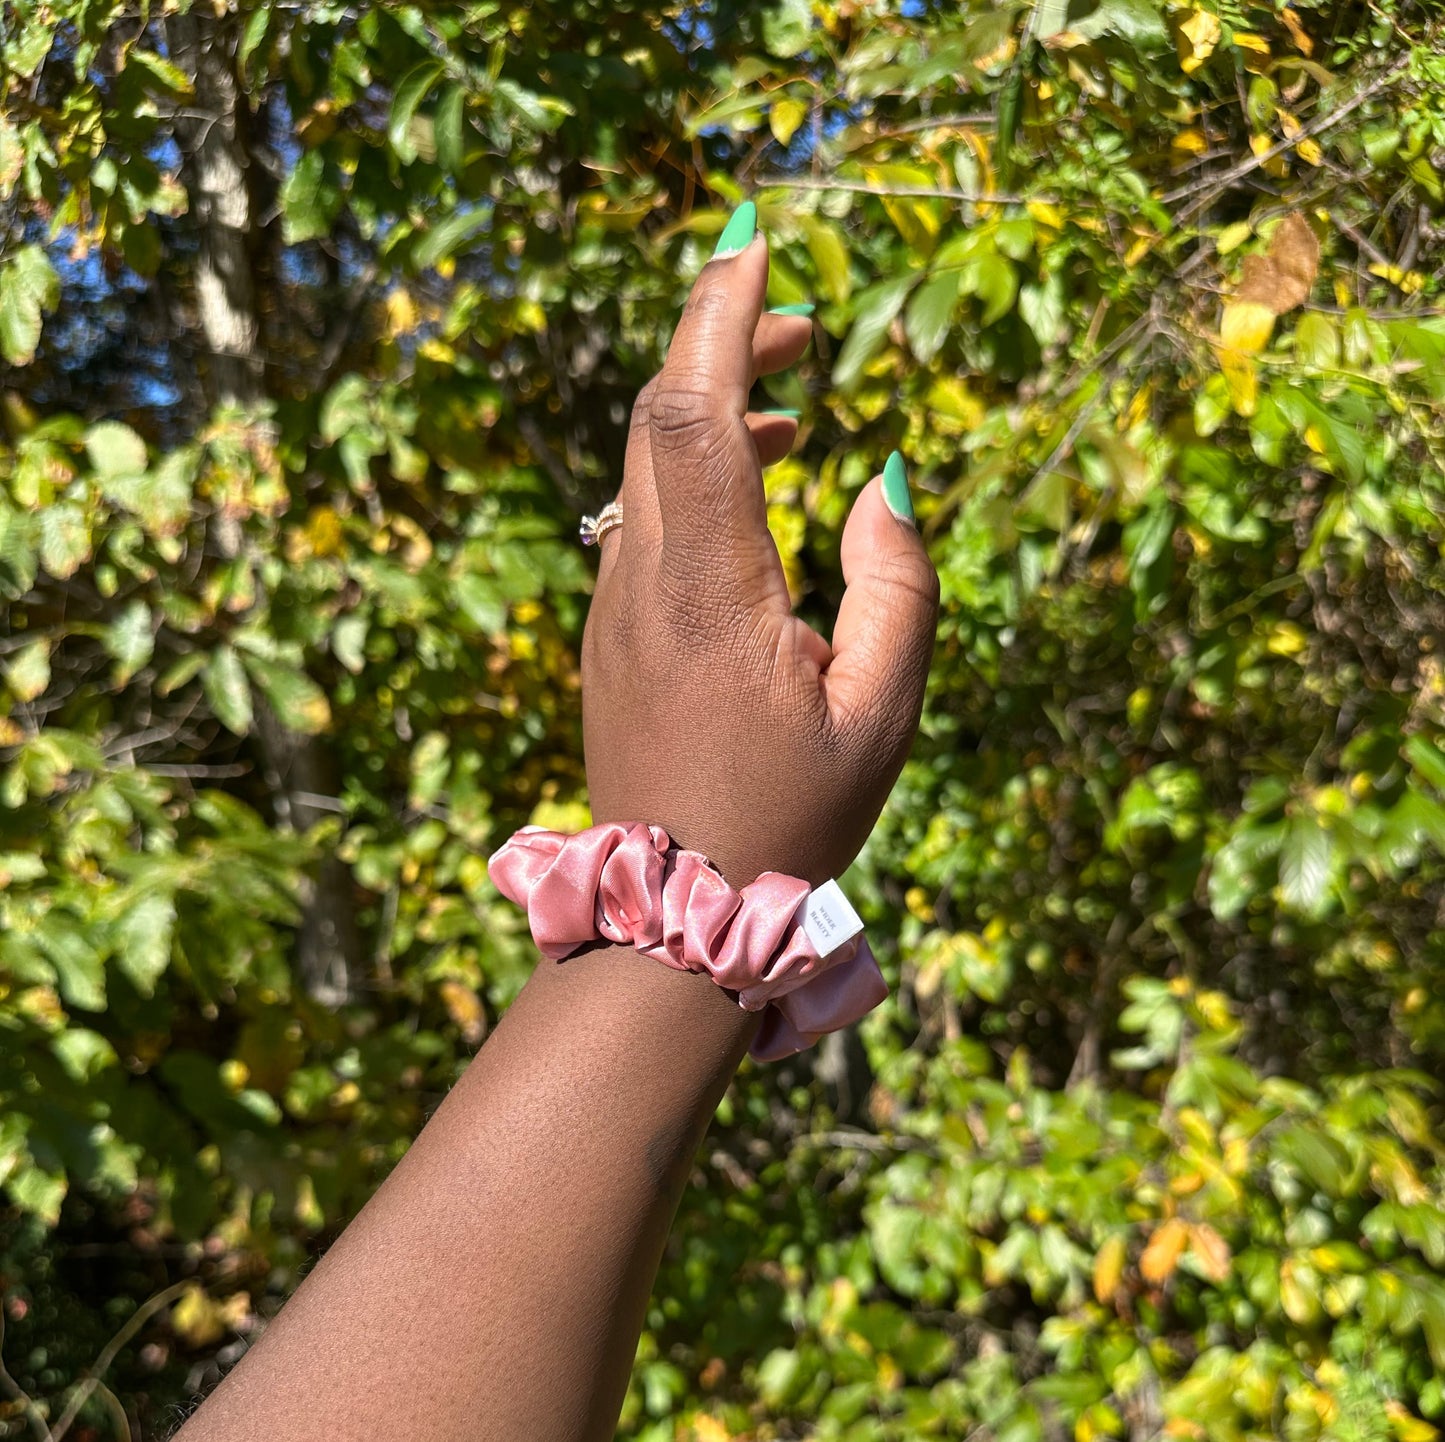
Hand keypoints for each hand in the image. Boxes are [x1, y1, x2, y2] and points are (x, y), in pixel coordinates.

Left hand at [582, 206, 938, 886]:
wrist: (669, 909)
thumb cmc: (790, 818)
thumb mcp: (882, 711)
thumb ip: (897, 584)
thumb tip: (882, 479)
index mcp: (712, 592)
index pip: (693, 412)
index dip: (720, 317)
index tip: (755, 245)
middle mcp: (643, 582)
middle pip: (658, 416)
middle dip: (722, 344)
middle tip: (803, 324)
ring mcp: (614, 606)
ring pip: (646, 465)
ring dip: (712, 411)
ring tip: (800, 404)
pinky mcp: (611, 631)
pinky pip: (643, 516)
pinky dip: (695, 474)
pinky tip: (758, 492)